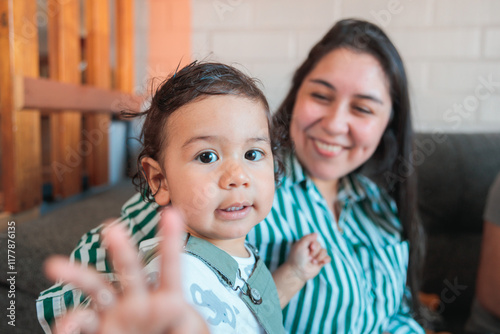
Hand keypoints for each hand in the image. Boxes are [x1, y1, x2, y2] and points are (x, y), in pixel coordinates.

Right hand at [44, 208, 208, 333]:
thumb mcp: (192, 331)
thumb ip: (188, 322)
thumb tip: (178, 311)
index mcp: (167, 299)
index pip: (170, 268)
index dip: (170, 241)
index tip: (171, 213)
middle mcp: (137, 301)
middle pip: (129, 271)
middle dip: (121, 250)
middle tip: (112, 228)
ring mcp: (115, 315)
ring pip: (95, 289)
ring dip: (76, 275)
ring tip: (53, 264)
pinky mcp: (98, 331)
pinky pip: (79, 325)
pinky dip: (67, 324)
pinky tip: (65, 327)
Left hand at [286, 233, 330, 280]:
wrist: (297, 272)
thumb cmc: (296, 258)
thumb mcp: (300, 245)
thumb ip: (308, 238)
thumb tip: (316, 234)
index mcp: (306, 244)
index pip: (314, 239)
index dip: (314, 244)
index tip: (310, 248)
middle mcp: (311, 249)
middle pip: (320, 245)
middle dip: (315, 252)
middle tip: (308, 257)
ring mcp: (316, 256)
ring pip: (324, 251)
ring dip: (319, 257)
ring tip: (312, 262)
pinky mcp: (320, 262)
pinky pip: (328, 258)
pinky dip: (325, 260)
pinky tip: (321, 262)